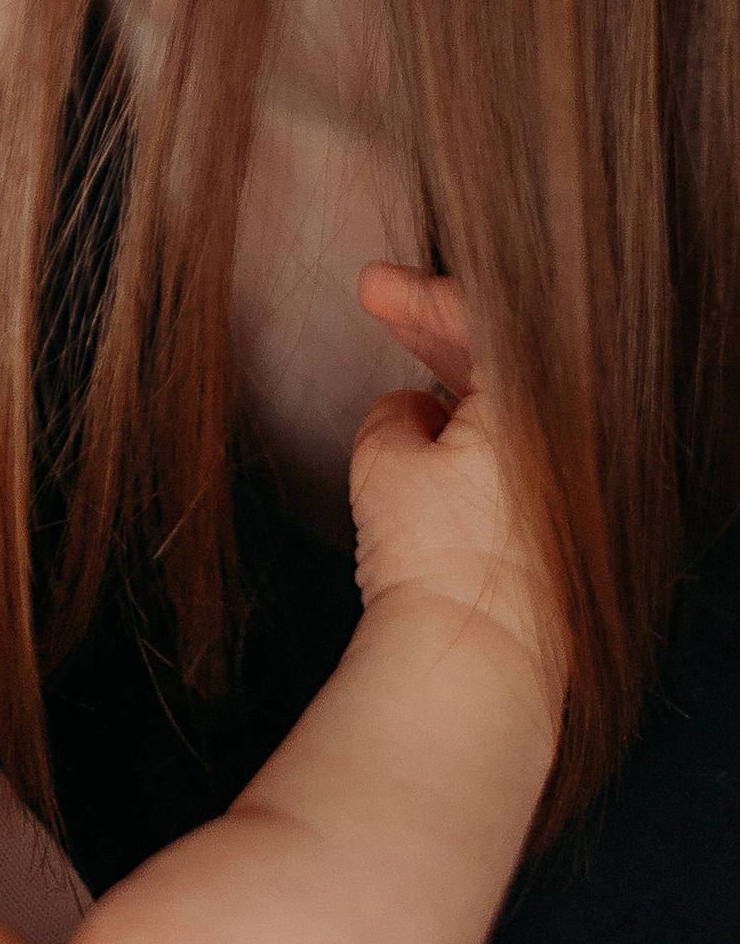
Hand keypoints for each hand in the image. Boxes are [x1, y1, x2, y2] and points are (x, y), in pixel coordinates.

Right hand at [349, 262, 557, 726]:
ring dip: (457, 373)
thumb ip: (393, 412)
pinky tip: (430, 431)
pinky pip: (519, 444)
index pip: (483, 316)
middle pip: (506, 353)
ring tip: (404, 363)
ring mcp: (568, 479)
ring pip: (513, 399)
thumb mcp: (386, 459)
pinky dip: (477, 423)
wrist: (476, 655)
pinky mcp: (560, 519)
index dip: (420, 294)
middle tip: (384, 305)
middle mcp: (567, 434)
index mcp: (537, 401)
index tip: (374, 287)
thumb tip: (409, 409)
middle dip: (437, 325)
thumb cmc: (438, 558)